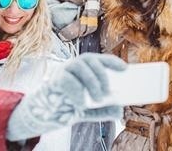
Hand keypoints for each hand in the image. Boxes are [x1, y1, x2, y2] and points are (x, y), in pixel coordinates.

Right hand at [6, 53, 126, 140]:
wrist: (45, 113)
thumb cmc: (69, 106)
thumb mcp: (89, 110)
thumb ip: (104, 110)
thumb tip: (119, 111)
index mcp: (84, 68)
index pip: (99, 59)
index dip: (112, 61)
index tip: (125, 68)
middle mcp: (74, 65)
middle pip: (90, 60)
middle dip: (101, 75)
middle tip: (107, 93)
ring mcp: (63, 70)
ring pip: (79, 65)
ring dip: (91, 82)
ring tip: (98, 99)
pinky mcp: (54, 79)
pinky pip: (67, 80)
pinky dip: (76, 91)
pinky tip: (81, 104)